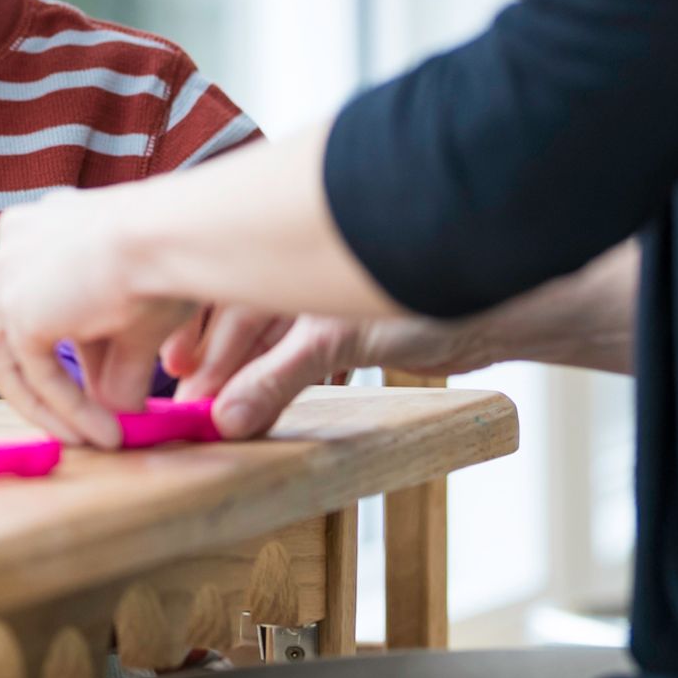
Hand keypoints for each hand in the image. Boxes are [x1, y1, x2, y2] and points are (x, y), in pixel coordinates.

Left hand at [0, 190, 196, 449]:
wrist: (175, 237)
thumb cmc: (172, 258)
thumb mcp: (134, 316)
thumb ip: (113, 361)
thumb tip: (111, 410)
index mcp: (39, 228)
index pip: (31, 302)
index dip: (55, 354)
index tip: (85, 392)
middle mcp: (13, 242)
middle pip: (8, 332)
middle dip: (43, 388)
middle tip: (78, 426)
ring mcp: (8, 272)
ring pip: (13, 358)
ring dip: (53, 407)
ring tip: (98, 439)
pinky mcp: (17, 307)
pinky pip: (36, 373)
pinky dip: (68, 408)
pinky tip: (104, 432)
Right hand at [159, 307, 500, 437]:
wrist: (506, 311)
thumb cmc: (427, 300)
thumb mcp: (338, 342)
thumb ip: (279, 379)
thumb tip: (225, 420)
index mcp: (287, 257)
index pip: (221, 298)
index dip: (193, 340)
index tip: (170, 379)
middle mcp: (301, 276)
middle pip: (237, 322)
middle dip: (211, 365)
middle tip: (185, 406)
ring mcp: (325, 305)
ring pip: (265, 342)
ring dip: (242, 377)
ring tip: (214, 411)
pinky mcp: (348, 332)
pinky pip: (296, 357)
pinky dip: (276, 380)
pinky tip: (261, 402)